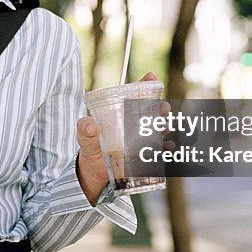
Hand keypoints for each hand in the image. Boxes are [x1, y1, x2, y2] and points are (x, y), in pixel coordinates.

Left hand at [76, 71, 159, 204]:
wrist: (94, 175)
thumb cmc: (90, 151)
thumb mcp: (84, 140)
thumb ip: (85, 131)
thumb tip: (90, 125)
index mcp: (120, 115)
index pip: (134, 95)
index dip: (144, 85)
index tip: (151, 77)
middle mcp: (134, 124)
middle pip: (151, 110)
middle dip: (159, 107)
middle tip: (161, 109)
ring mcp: (142, 140)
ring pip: (158, 129)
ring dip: (164, 127)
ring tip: (162, 129)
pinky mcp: (145, 156)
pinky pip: (160, 150)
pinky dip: (166, 149)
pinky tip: (167, 149)